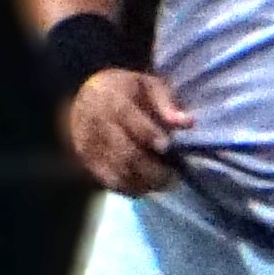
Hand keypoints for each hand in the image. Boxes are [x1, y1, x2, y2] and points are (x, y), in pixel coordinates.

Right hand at [61, 63, 193, 195]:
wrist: (85, 99)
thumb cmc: (125, 92)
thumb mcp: (147, 85)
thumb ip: (166, 103)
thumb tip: (188, 123)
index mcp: (111, 97)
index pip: (126, 115)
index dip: (147, 132)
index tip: (167, 146)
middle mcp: (96, 122)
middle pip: (123, 151)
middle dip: (151, 167)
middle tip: (173, 176)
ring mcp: (90, 146)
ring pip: (118, 171)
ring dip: (144, 182)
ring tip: (164, 183)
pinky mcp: (88, 162)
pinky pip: (110, 182)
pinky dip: (131, 188)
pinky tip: (147, 186)